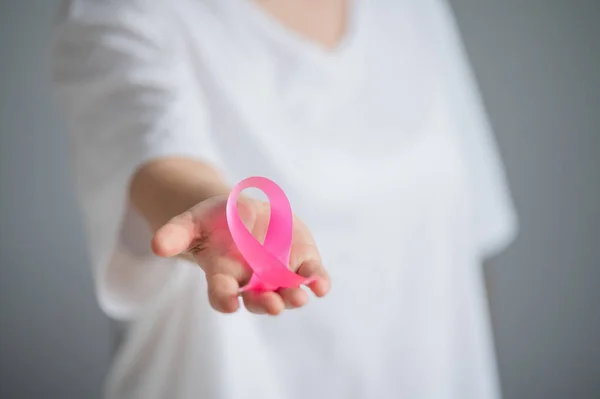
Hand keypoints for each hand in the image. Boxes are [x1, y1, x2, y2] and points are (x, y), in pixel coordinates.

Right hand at [151, 195, 330, 314]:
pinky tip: (321, 285)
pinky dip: (317, 281)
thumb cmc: (214, 223)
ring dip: (293, 295)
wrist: (243, 215)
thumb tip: (156, 245)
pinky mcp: (300, 261)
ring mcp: (278, 274)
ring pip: (287, 292)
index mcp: (223, 275)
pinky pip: (310, 276)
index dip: (224, 299)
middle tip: (274, 305)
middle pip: (258, 300)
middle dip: (266, 304)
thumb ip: (176, 233)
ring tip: (300, 297)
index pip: (221, 294)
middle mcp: (252, 282)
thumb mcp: (192, 222)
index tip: (229, 303)